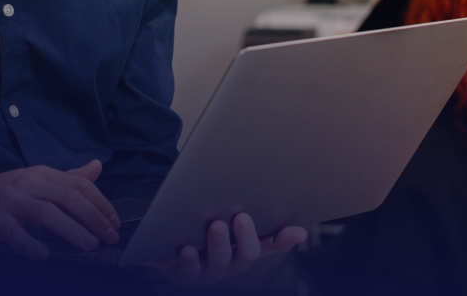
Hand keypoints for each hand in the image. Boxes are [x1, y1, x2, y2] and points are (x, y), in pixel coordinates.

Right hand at [0, 160, 121, 260]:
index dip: (101, 203)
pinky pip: (15, 233)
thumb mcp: (35, 181)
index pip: (79, 185)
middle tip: (110, 236)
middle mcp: (28, 183)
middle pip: (69, 197)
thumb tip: (97, 167)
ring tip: (89, 244)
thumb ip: (67, 178)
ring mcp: (10, 200)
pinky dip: (31, 244)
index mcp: (41, 174)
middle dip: (94, 218)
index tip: (114, 222)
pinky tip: (43, 254)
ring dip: (72, 230)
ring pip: (47, 213)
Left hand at [140, 212, 306, 287]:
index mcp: (244, 250)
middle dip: (245, 237)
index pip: (269, 245)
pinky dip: (188, 259)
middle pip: (245, 255)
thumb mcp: (226, 225)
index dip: (284, 240)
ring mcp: (207, 270)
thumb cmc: (203, 235)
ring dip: (218, 244)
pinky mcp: (183, 272)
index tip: (298, 231)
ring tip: (216, 226)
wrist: (168, 256)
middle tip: (242, 217)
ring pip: (218, 261)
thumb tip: (271, 194)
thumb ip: (246, 212)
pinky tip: (187, 249)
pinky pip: (187, 269)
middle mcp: (230, 263)